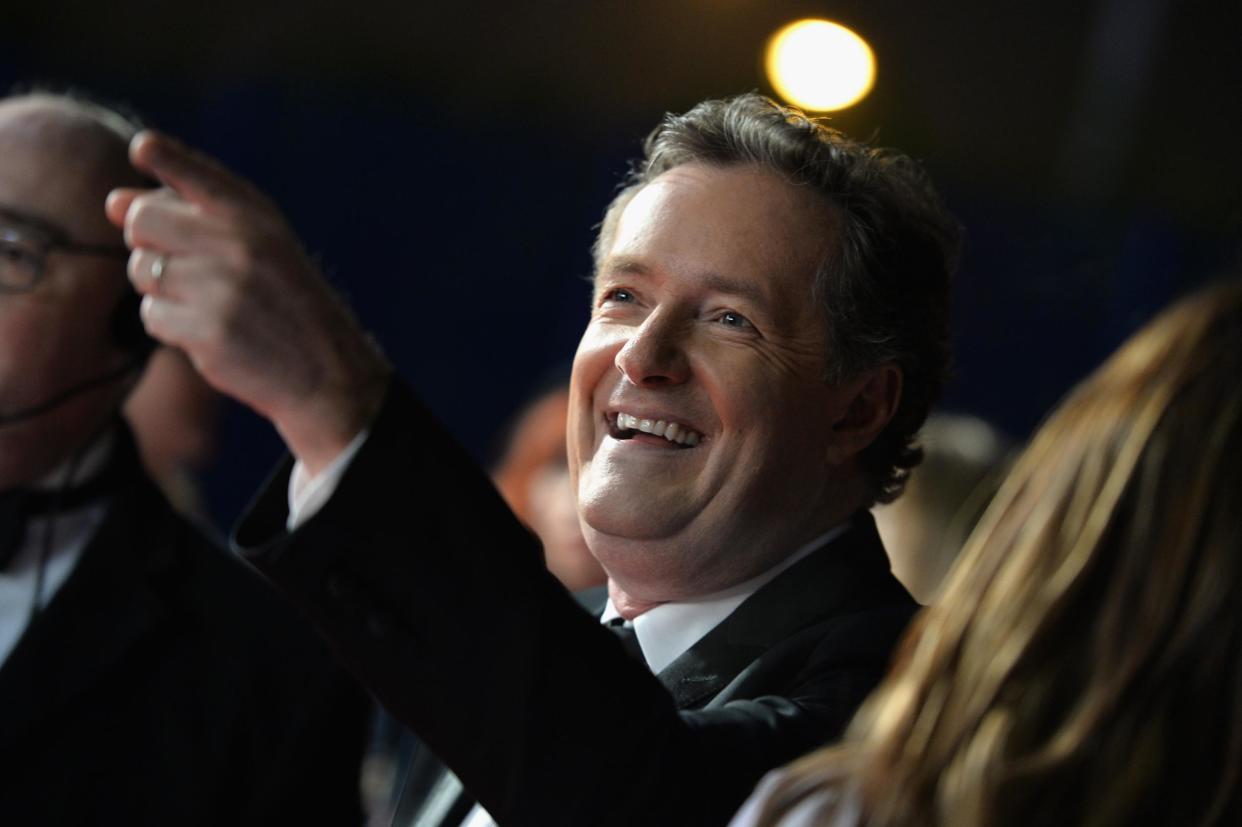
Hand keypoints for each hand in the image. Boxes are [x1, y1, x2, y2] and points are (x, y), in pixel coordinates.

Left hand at [105, 131, 389, 474]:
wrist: (326, 368)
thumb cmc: (283, 299)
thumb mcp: (256, 244)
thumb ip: (189, 216)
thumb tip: (113, 201)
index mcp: (255, 216)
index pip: (189, 170)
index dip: (159, 155)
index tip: (143, 150)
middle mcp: (239, 244)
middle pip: (141, 221)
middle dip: (148, 244)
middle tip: (184, 265)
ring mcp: (222, 289)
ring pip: (141, 271)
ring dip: (161, 290)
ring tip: (207, 303)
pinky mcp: (208, 332)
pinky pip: (151, 316)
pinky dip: (170, 326)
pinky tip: (208, 331)